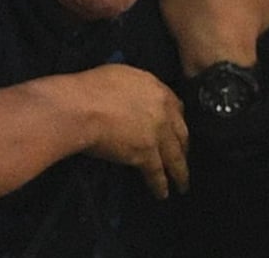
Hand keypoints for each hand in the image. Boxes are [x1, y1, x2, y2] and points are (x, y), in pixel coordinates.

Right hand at [73, 64, 188, 199]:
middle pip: (181, 133)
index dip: (178, 121)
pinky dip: (160, 184)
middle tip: (185, 157)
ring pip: (175, 156)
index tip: (178, 130)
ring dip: (180, 172)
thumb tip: (135, 97)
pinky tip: (162, 193)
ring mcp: (157, 134)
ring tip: (182, 184)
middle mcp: (163, 111)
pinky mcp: (146, 154)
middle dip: (184, 148)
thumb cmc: (93, 87)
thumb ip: (137, 88)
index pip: (177, 107)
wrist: (83, 106)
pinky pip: (157, 173)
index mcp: (157, 89)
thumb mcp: (122, 75)